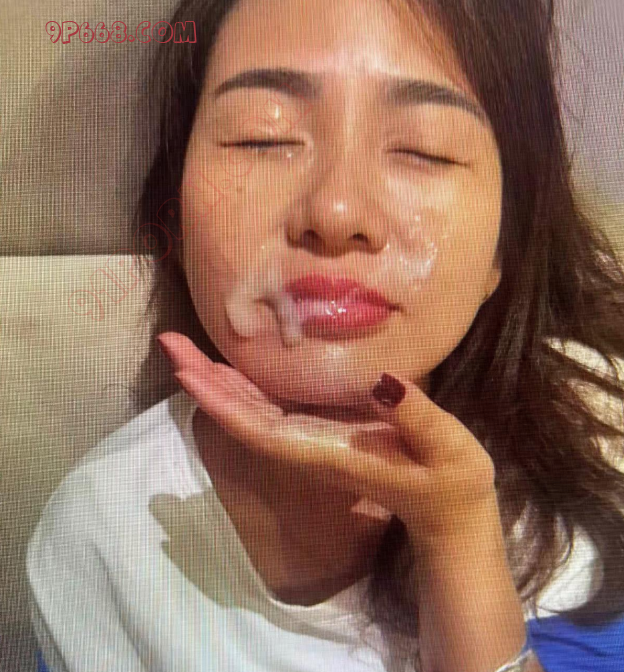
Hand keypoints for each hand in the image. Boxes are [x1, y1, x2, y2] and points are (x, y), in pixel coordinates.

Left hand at [157, 332, 497, 548]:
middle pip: (243, 420)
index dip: (222, 402)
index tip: (186, 372)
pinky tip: (232, 370)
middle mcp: (310, 450)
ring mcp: (312, 445)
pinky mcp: (321, 437)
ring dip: (217, 384)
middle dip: (205, 384)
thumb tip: (382, 378)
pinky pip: (270, 412)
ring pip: (251, 416)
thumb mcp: (447, 448)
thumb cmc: (452, 482)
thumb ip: (416, 416)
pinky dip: (244, 389)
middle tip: (169, 344)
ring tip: (187, 351)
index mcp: (330, 452)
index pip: (262, 429)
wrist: (449, 514)